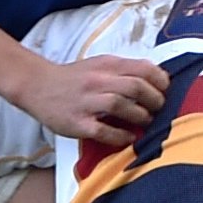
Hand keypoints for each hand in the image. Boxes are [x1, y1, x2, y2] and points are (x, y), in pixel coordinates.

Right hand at [16, 55, 169, 144]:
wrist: (37, 86)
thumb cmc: (74, 78)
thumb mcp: (100, 64)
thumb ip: (125, 69)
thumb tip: (156, 76)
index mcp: (107, 65)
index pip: (143, 68)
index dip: (160, 80)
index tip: (165, 90)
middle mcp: (98, 81)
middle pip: (136, 87)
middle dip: (154, 99)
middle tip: (159, 108)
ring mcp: (87, 102)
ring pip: (121, 105)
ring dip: (140, 116)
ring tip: (146, 121)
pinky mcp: (77, 123)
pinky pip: (103, 130)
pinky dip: (121, 135)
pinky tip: (129, 137)